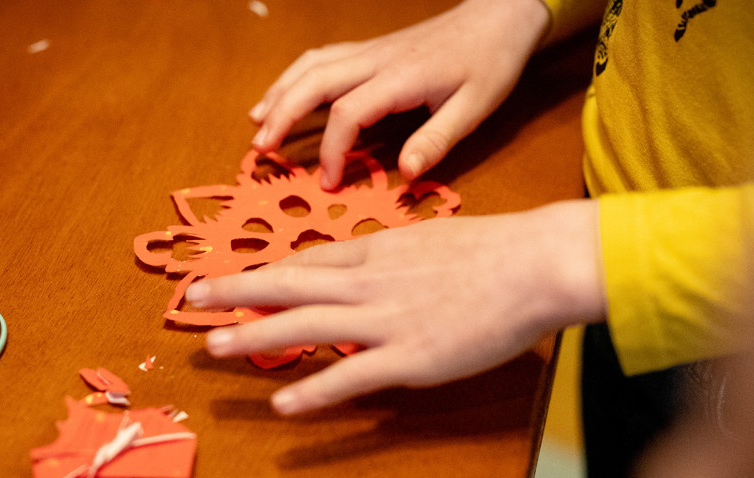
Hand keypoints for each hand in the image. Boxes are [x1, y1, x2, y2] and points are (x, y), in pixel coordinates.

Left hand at [184, 199, 603, 413]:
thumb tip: (369, 267)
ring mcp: (386, 320)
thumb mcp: (433, 241)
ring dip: (255, 335)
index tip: (231, 279)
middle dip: (236, 292)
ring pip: (305, 324)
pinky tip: (282, 404)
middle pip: (289, 284)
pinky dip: (313, 391)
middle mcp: (371, 282)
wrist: (535, 264)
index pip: (308, 262)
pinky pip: (350, 376)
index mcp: (379, 253)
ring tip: (213, 346)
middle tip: (194, 299)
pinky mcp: (410, 356)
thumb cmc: (496, 251)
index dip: (264, 272)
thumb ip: (395, 258)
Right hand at [250, 0, 550, 189]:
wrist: (496, 19)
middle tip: (261, 150)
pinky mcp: (370, 50)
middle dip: (282, 115)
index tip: (328, 182)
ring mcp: (370, 51)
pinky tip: (280, 95)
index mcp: (400, 77)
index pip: (349, 113)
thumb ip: (437, 140)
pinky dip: (293, 78)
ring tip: (256, 125)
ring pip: (311, 66)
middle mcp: (376, 59)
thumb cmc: (488, 63)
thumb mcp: (474, 108)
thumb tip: (406, 174)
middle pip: (314, 81)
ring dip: (279, 93)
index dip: (332, 150)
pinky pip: (321, 60)